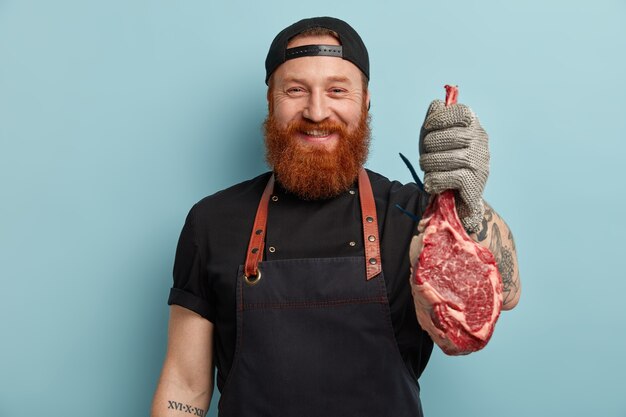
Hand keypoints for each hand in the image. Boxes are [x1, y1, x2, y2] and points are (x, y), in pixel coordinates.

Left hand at [419, 99, 489, 231]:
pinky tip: (432, 184)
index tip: (428, 128)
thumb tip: (437, 104)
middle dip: (429, 147)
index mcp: (473, 125)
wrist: (455, 199)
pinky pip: (449, 177)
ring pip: (447, 157)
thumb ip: (434, 119)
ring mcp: (480, 161)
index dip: (440, 118)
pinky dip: (434, 181)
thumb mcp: (434, 139)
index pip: (462, 112)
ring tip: (428, 170)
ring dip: (429, 165)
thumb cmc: (442, 163)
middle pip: (449, 136)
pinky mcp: (475, 182)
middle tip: (426, 157)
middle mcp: (481, 140)